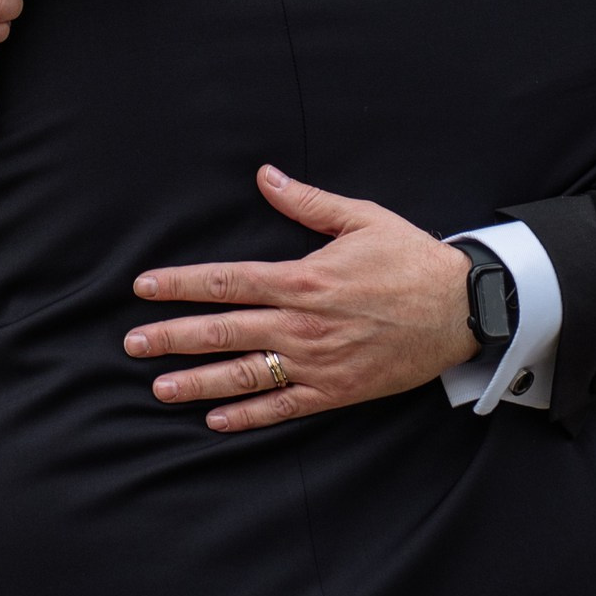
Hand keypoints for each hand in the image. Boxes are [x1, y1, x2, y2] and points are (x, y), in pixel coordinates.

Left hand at [123, 166, 476, 432]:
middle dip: (173, 337)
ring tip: (158, 386)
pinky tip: (213, 419)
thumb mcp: (361, 218)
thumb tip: (264, 175)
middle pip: (224, 331)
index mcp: (303, 279)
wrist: (463, 308)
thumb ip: (307, 202)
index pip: (227, 281)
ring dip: (198, 381)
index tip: (144, 288)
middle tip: (132, 343)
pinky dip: (247, 416)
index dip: (181, 285)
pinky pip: (283, 406)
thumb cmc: (411, 258)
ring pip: (246, 374)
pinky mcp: (337, 391)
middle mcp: (303, 324)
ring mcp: (318, 362)